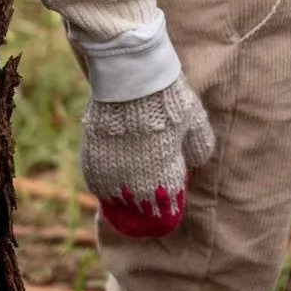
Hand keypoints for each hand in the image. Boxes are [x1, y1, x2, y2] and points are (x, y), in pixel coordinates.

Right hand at [80, 73, 215, 238]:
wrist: (132, 82)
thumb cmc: (169, 100)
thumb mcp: (194, 123)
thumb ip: (199, 147)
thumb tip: (197, 162)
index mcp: (165, 181)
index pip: (168, 208)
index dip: (171, 204)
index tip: (171, 198)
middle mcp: (136, 187)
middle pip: (142, 208)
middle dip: (149, 200)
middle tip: (151, 191)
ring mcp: (111, 177)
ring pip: (117, 200)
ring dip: (125, 194)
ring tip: (131, 183)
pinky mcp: (92, 164)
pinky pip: (98, 185)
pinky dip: (106, 182)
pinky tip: (114, 172)